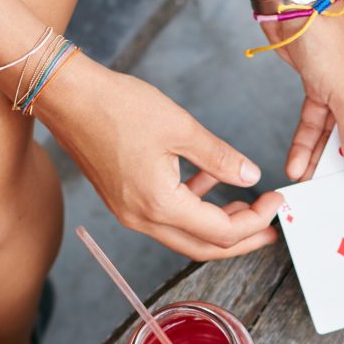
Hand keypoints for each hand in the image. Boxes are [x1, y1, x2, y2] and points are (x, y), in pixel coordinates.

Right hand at [34, 56, 281, 260]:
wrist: (67, 95)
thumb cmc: (117, 106)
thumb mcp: (181, 128)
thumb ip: (219, 157)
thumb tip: (251, 176)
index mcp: (160, 204)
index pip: (221, 232)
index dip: (256, 220)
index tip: (277, 202)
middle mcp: (142, 218)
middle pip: (204, 247)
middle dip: (242, 238)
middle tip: (271, 226)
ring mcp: (130, 213)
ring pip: (185, 235)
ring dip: (217, 225)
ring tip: (246, 204)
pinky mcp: (123, 200)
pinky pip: (166, 217)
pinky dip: (192, 206)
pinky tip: (209, 181)